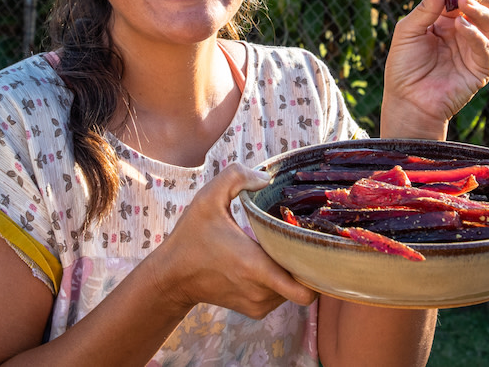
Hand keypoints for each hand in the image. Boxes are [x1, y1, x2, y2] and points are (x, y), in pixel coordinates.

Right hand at [144, 163, 316, 317]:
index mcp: (255, 266)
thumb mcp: (207, 198)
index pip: (305, 289)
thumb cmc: (191, 237)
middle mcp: (260, 291)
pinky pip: (280, 297)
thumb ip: (236, 177)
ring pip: (293, 291)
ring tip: (279, 249)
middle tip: (299, 240)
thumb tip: (267, 178)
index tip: (314, 246)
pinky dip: (279, 282)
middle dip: (306, 265)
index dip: (317, 269)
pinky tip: (266, 263)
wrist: (172, 277)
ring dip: (291, 272)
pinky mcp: (254, 311)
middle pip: (304, 285)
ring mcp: (258, 305)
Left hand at [381, 0, 488, 138]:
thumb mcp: (408, 31)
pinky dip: (476, 34)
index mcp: (445, 18)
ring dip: (479, 9)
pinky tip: (461, 27)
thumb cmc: (403, 67)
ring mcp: (474, 48)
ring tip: (463, 4)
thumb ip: (426, 6)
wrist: (407, 101)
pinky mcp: (480, 67)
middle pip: (485, 2)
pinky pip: (486, 46)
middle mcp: (463, 30)